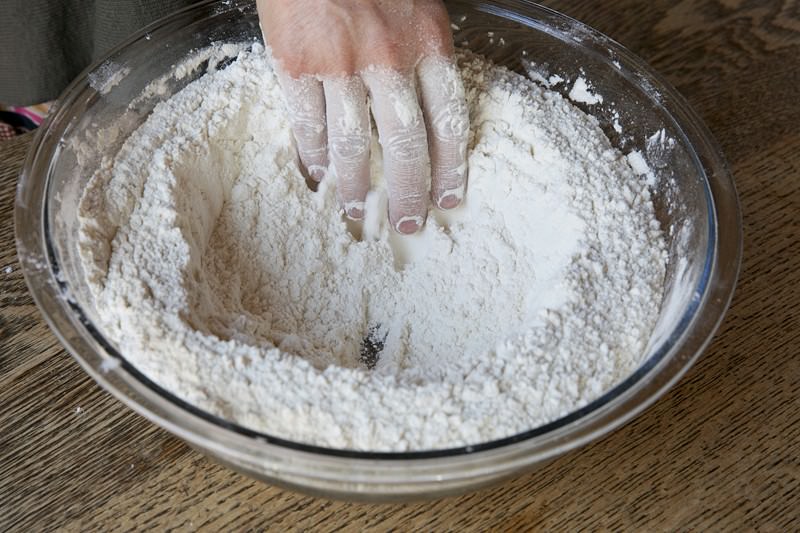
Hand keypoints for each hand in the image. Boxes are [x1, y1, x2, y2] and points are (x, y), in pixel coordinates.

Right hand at [257, 0, 468, 233]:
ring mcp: (340, 64)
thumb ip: (422, 49)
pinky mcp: (295, 64)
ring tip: (360, 211)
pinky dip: (312, 157)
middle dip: (409, 192)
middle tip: (409, 222)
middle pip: (407, 146)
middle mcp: (389, 59)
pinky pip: (306, 125)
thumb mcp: (417, 3)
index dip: (451, 167)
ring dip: (358, 186)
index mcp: (428, 41)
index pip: (449, 121)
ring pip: (354, 145)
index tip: (450, 197)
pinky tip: (318, 177)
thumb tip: (421, 102)